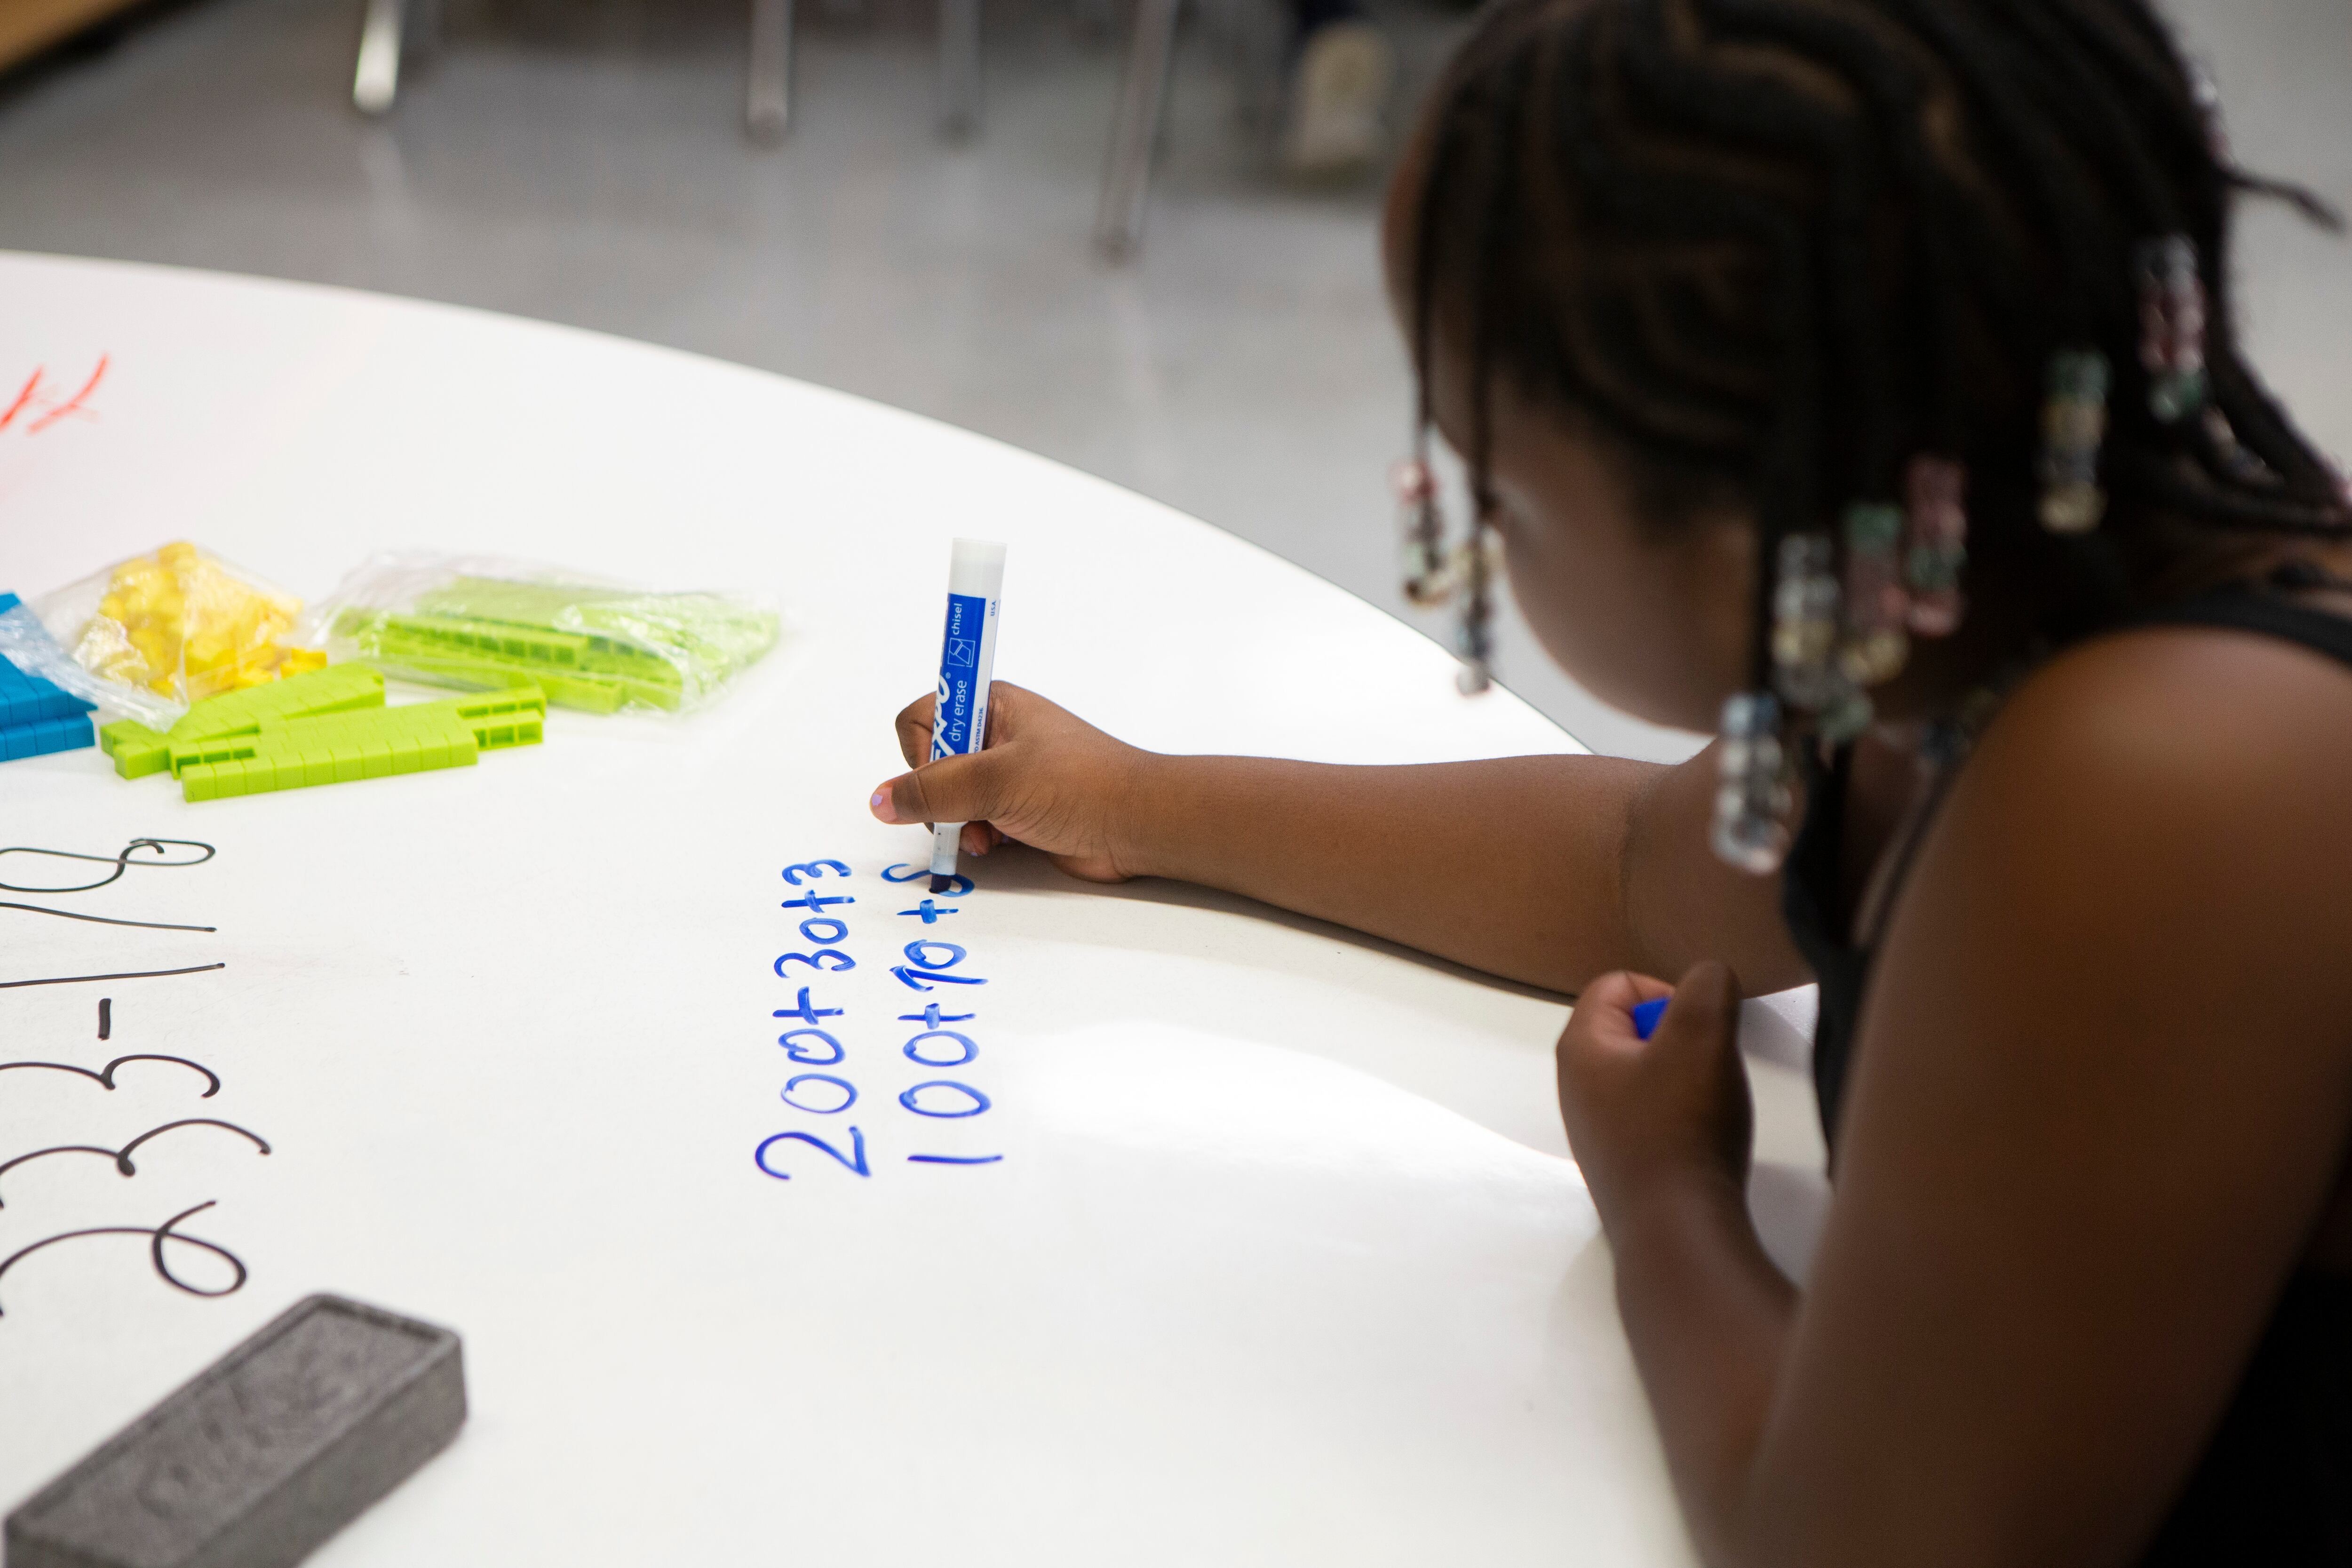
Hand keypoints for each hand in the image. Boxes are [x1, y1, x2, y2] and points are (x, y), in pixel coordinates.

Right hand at [870, 683, 1151, 882]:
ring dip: (961, 824)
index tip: (944, 774)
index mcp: (993, 705)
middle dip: (942, 799)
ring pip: (949, 800)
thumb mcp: (997, 781)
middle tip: (970, 815)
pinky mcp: (1016, 809)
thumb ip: (933, 790)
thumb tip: (881, 801)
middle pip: (930, 765)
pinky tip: (1001, 845)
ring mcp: (1006, 775)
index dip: (922, 751)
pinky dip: (979, 838)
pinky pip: (973, 823)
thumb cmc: (1082, 785)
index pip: (922, 717)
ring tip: (990, 835)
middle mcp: (996, 735)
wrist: (1138, 826)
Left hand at [1557, 962, 1752, 1229]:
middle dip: (1682, 1036)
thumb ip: (1708, 985)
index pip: (1618, 984)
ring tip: (1711, 1104)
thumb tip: (1709, 978)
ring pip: (1650, 1072)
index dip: (1667, 992)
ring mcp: (1598, 1129)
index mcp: (1579, 1048)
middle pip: (1634, 1029)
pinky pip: (1657, 1114)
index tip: (1699, 1027)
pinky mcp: (1624, 1162)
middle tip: (1709, 1065)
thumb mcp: (1703, 1034)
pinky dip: (1686, 1115)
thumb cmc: (1682, 1129)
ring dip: (1689, 1077)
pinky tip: (1705, 1137)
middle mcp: (1576, 1086)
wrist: (1678, 1230)